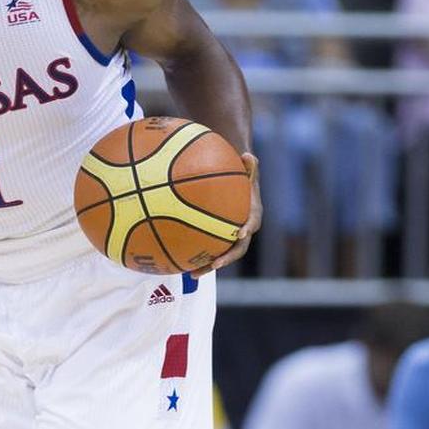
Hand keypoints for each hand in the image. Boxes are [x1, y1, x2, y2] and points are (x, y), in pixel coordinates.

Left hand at [192, 152, 260, 277]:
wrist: (237, 184)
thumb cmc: (239, 174)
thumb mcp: (245, 168)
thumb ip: (249, 165)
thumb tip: (248, 154)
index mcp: (252, 215)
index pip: (252, 224)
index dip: (246, 229)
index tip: (239, 233)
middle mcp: (242, 230)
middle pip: (237, 249)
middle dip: (226, 259)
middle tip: (214, 265)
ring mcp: (229, 238)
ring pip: (220, 255)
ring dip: (207, 266)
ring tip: (191, 274)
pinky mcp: (217, 240)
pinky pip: (207, 250)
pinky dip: (194, 257)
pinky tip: (176, 263)